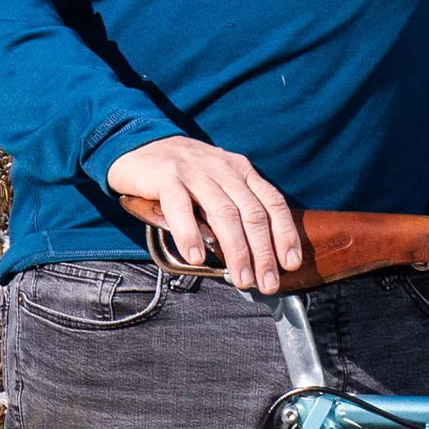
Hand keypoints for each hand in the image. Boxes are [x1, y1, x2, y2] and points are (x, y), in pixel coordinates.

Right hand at [104, 135, 303, 292]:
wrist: (139, 146)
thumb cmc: (183, 175)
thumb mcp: (217, 184)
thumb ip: (234, 210)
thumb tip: (252, 256)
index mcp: (241, 172)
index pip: (272, 203)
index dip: (285, 234)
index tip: (290, 263)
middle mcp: (224, 169)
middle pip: (252, 214)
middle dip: (263, 253)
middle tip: (266, 283)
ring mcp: (195, 171)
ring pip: (224, 214)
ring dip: (236, 251)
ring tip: (240, 279)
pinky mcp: (166, 176)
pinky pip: (181, 208)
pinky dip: (190, 235)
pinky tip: (197, 258)